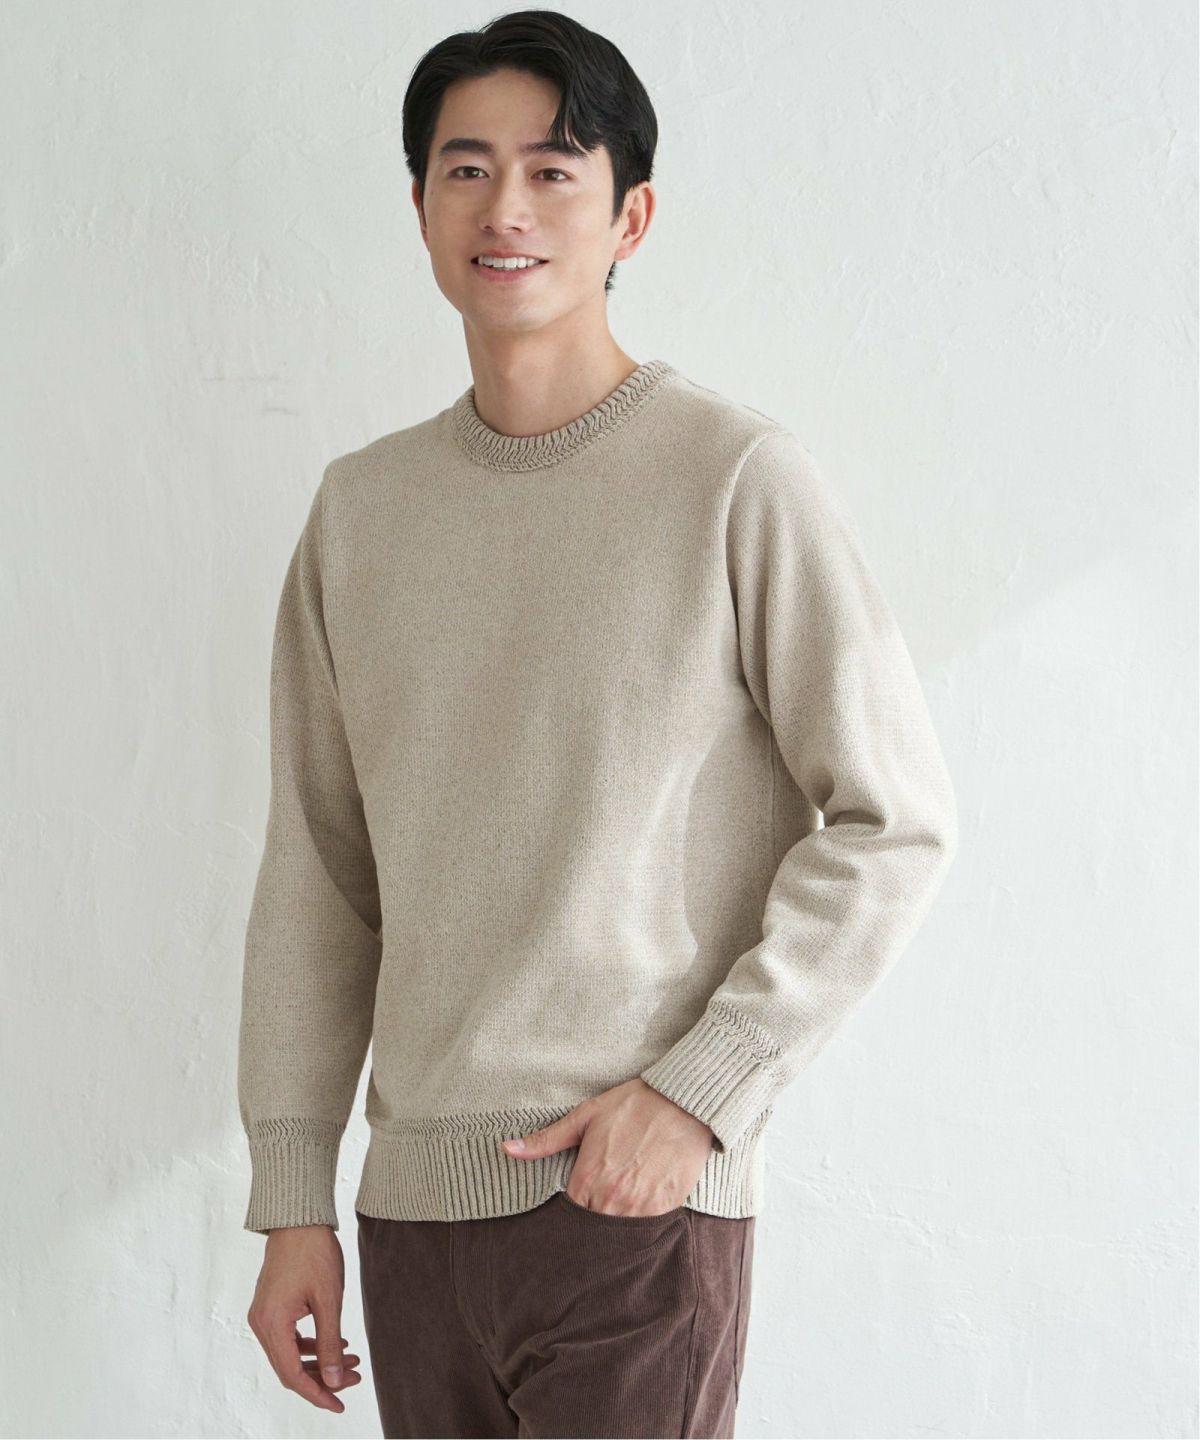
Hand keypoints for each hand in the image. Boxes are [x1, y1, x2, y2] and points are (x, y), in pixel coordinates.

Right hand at [247, 1224, 362, 1413]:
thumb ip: (331, 1344)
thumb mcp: (329, 1300)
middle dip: (322, 1378)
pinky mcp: (270, 1306)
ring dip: (319, 1361)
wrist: (299, 1218)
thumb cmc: (314, 1253)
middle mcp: (261, 1323)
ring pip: (289, 1354)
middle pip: (289, 1368)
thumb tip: (335, 1380)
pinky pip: (288, 1337)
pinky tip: (336, 1341)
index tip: (340, 1405)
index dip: (317, 1394)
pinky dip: (310, 1344)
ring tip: (352, 1361)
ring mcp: (263, 1315)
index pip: (292, 1375)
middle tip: (354, 1379)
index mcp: (272, 1324)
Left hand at [501, 1078, 714, 1216]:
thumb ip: (546, 1140)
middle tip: (599, 1203)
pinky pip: (646, 1229)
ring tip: (619, 1204)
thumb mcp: (586, 1116)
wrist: (683, 1102)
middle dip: (592, 1221)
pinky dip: (641, 1221)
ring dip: (615, 1223)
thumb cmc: (633, 1105)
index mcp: (588, 1178)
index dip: (570, 1213)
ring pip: (618, 1234)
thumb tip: (506, 1148)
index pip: (569, 1216)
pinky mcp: (666, 1208)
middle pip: (592, 1228)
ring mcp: (640, 1207)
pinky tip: (640, 1204)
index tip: (577, 1204)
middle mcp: (611, 1198)